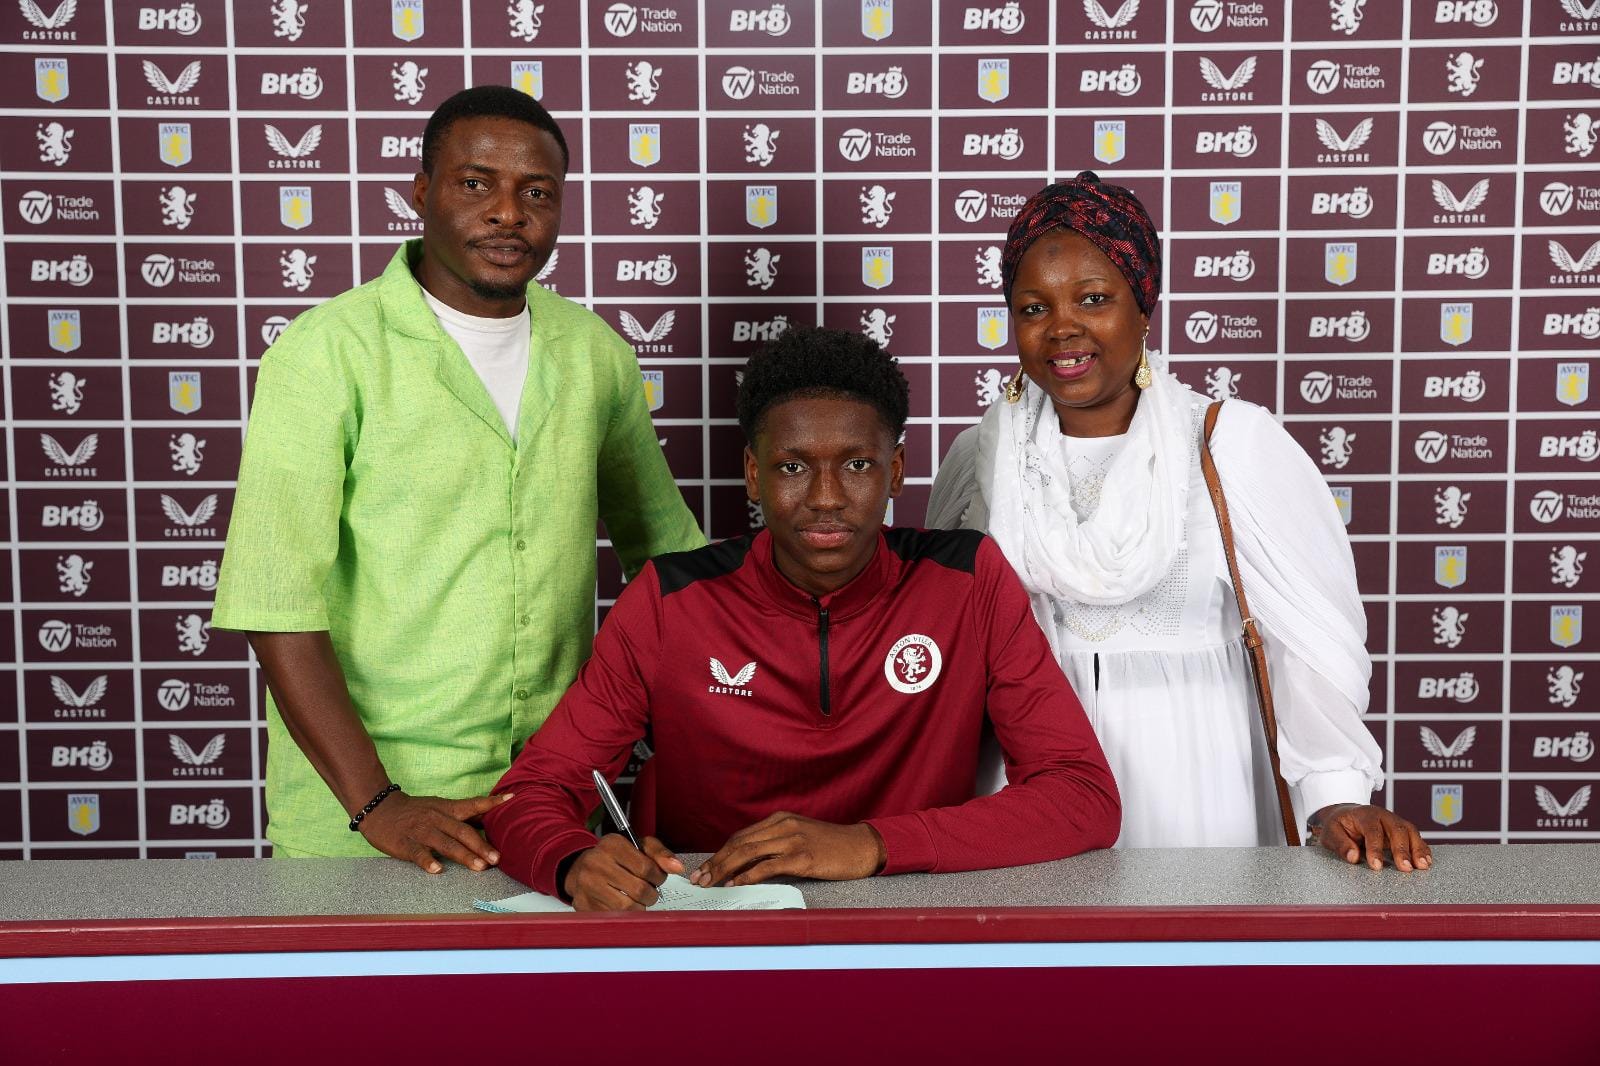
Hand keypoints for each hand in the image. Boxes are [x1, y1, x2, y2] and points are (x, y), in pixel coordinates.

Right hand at [357, 790, 511, 873]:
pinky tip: (437, 869)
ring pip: (445, 843)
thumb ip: (461, 815)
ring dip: (463, 855)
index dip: (491, 803)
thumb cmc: (415, 811)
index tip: (511, 799)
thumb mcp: (439, 807)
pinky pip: (418, 853)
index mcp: (446, 809)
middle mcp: (436, 818)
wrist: (380, 808)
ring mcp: (421, 831)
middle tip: (496, 859)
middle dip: (481, 845)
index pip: (472, 804)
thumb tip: (488, 819)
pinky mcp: (405, 843)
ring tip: (478, 867)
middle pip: (462, 831)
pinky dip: (427, 861)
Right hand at [563, 834, 683, 911]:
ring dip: (639, 906)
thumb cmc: (614, 858)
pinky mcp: (583, 905)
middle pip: (639, 890)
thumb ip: (660, 853)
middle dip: (651, 894)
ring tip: (636, 897)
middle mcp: (596, 863)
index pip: (646, 867)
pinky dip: (624, 915)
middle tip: (648, 890)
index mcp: (611, 845)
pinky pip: (615, 918)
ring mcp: (587, 886)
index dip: (658, 876)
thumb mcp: (637, 846)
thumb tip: (677, 867)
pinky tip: (622, 904)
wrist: (580, 869)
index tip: (657, 877)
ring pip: (628, 907)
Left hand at [691, 812, 885, 887]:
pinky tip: (737, 883)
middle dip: (716, 862)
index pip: (741, 837)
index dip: (720, 853)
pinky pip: (769, 865)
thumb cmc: (832, 846)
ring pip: (749, 852)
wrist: (862, 846)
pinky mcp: (803, 856)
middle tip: (700, 878)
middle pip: (739, 843)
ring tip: (711, 882)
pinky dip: (749, 875)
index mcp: (780, 820)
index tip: (705, 868)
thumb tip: (747, 867)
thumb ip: (776, 846)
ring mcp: (793, 840)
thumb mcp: (800, 838)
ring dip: (725, 869)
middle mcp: (783, 826)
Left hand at [1310, 803, 1432, 871]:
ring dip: (1418, 849)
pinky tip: (1427, 862)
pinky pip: (1415, 837)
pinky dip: (1422, 849)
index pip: (1372, 831)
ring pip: (1410, 832)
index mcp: (1364, 814)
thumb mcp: (1330, 832)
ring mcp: (1395, 821)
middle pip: (1396, 829)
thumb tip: (1353, 857)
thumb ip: (1340, 844)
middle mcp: (1383, 816)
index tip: (1376, 866)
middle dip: (1402, 849)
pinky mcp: (1402, 830)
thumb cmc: (1339, 825)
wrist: (1346, 814)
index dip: (1375, 848)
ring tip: (1422, 866)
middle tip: (1405, 868)